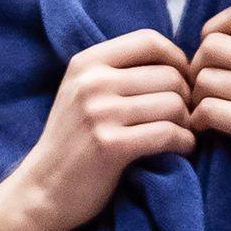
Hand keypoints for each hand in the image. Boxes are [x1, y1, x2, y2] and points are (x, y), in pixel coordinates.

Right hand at [9, 29, 195, 230]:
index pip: (149, 40)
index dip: (177, 59)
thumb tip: (182, 61)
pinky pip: (168, 134)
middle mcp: (91, 82)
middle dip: (187, 98)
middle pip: (169, 75)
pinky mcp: (110, 146)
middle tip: (186, 117)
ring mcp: (99, 114)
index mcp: (87, 63)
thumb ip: (120, 71)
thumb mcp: (84, 93)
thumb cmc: (74, 142)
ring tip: (183, 134)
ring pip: (174, 104)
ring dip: (188, 122)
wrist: (42, 190)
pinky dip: (185, 142)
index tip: (183, 83)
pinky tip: (182, 149)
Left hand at [191, 3, 230, 230]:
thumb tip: (217, 36)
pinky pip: (208, 110)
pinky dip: (197, 121)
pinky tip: (204, 130)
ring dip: (195, 98)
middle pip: (212, 45)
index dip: (213, 30)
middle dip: (196, 67)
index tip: (211, 56)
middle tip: (201, 91)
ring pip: (205, 78)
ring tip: (204, 113)